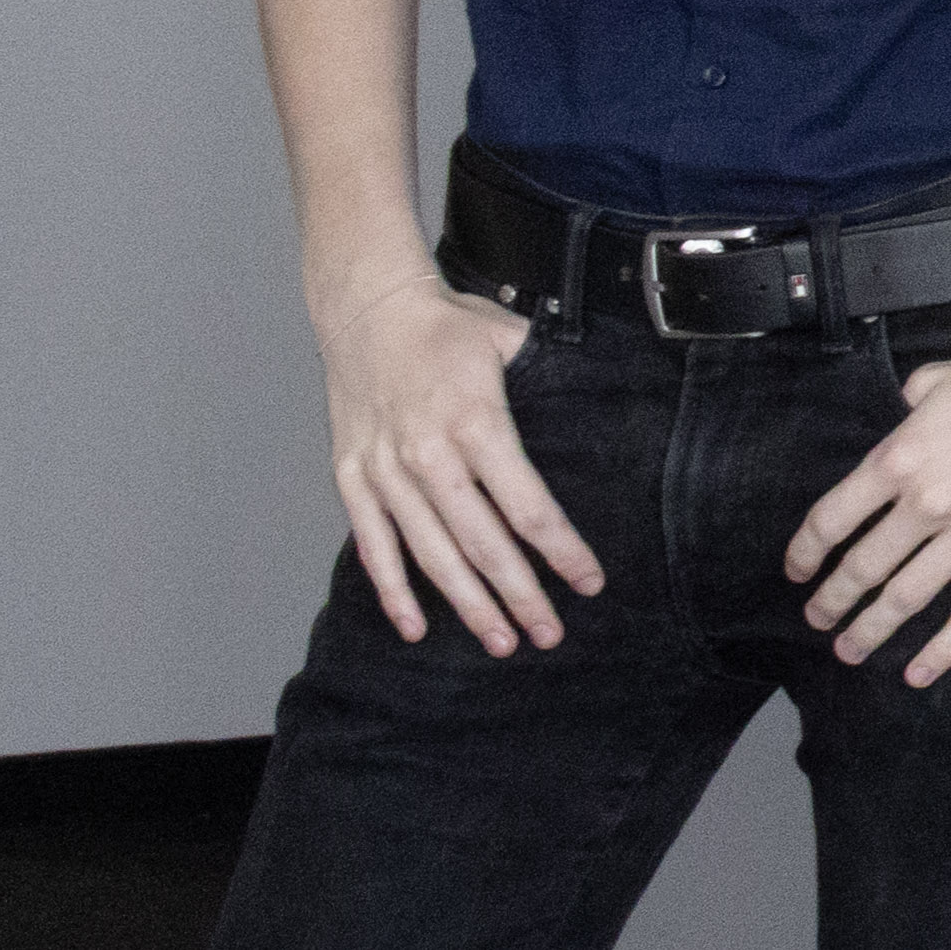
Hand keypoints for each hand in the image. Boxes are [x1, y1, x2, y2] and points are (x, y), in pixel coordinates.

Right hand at [318, 271, 604, 656]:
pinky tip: (416, 627)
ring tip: (500, 641)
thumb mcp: (508, 338)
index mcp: (476, 420)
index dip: (560, 550)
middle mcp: (429, 454)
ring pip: (432, 555)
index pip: (526, 504)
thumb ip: (548, 374)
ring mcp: (386, 471)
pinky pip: (373, 547)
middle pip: (483, 542)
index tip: (588, 582)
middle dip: (520, 595)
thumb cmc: (447, 325)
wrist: (368, 309)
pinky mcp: (352, 479)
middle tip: (549, 635)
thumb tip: (598, 396)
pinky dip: (394, 591)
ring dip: (467, 605)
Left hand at [787, 304, 950, 687]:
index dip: (806, 552)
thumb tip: (893, 429)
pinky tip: (917, 673)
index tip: (796, 572)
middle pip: (862, 567)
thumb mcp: (936, 380)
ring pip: (906, 599)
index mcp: (902, 455)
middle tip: (818, 619)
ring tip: (850, 648)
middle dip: (832, 600)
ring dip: (871, 630)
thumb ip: (904, 413)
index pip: (833, 519)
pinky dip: (940, 652)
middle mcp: (929, 500)